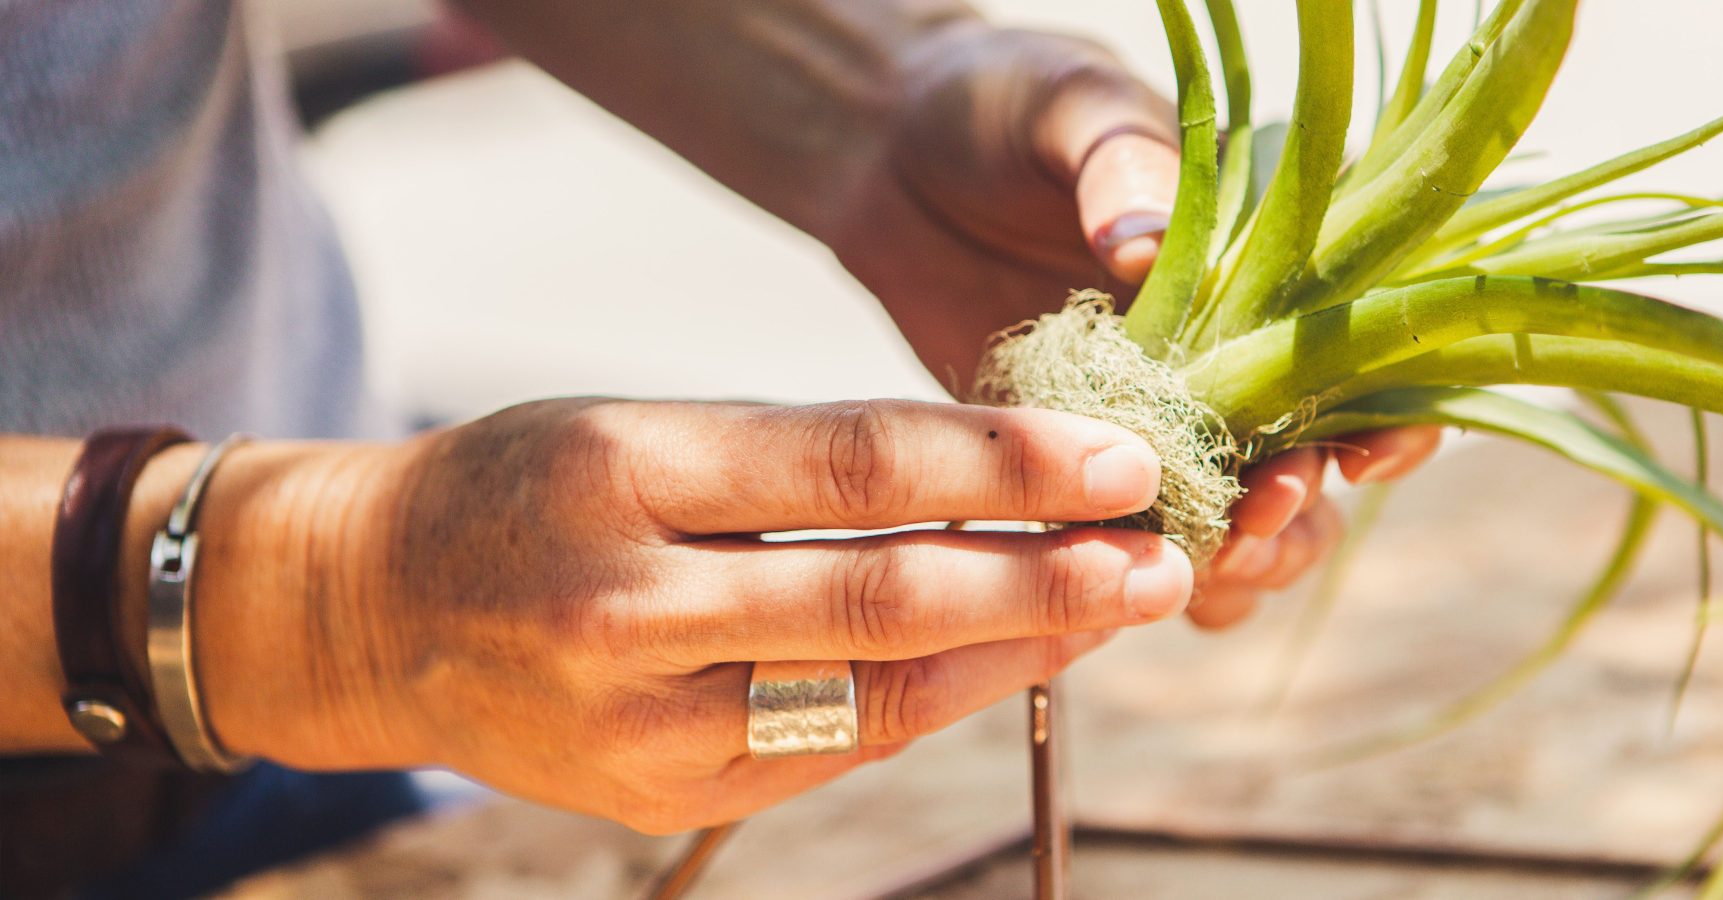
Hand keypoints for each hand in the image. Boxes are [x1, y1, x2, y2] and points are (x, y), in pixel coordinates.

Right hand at [193, 398, 1191, 832]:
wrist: (375, 614)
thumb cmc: (529, 490)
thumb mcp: (642, 426)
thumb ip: (804, 460)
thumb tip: (998, 482)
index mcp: (619, 469)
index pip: (850, 465)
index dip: (1003, 464)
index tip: (1121, 456)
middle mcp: (624, 604)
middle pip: (881, 598)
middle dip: (1046, 579)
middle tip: (1160, 552)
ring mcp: (639, 721)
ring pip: (874, 693)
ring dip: (1016, 649)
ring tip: (1116, 604)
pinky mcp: (660, 793)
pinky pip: (835, 747)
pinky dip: (938, 699)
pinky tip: (1014, 657)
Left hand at [828, 25, 1445, 623]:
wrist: (890, 149)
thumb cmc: (1002, 103)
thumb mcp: (1069, 104)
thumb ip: (1118, 162)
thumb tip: (1142, 245)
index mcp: (1274, 267)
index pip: (1367, 358)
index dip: (1386, 418)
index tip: (1358, 452)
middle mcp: (1235, 357)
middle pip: (1316, 474)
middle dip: (1304, 511)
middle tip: (1258, 508)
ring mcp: (1162, 420)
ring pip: (1243, 535)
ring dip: (1243, 564)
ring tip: (1202, 557)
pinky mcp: (1082, 462)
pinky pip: (1135, 548)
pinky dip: (1144, 579)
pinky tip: (1117, 583)